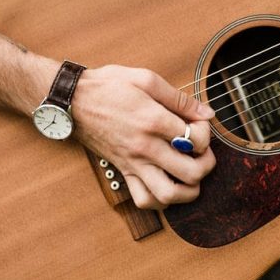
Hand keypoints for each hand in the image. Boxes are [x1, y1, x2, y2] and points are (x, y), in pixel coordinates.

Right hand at [70, 65, 215, 209]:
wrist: (72, 101)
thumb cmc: (108, 86)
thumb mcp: (146, 79)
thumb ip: (179, 98)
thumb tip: (206, 113)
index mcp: (152, 120)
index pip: (195, 139)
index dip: (206, 132)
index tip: (199, 123)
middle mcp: (144, 147)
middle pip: (190, 172)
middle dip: (207, 164)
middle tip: (202, 151)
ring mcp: (133, 163)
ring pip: (168, 196)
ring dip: (188, 190)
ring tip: (190, 174)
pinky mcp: (123, 171)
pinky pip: (144, 200)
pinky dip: (162, 201)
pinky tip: (168, 183)